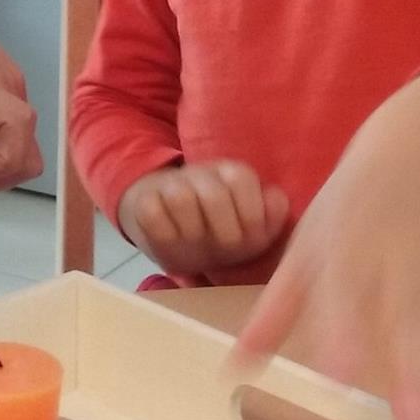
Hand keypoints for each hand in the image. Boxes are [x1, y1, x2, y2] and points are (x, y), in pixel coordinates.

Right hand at [119, 160, 287, 276]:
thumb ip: (272, 215)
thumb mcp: (251, 229)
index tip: (248, 237)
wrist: (170, 232)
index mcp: (231, 174)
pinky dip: (165, 234)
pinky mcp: (143, 201)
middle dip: (224, 230)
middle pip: (214, 194)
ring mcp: (170, 184)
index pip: (242, 178)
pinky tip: (172, 239)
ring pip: (181, 199)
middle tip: (224, 246)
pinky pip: (152, 214)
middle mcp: (201, 173)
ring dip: (192, 232)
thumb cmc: (219, 230)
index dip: (250, 215)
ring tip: (195, 242)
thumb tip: (275, 201)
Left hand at [232, 128, 419, 419]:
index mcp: (349, 248)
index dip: (342, 331)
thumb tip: (234, 366)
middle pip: (406, 321)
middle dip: (413, 375)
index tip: (337, 374)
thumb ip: (276, 309)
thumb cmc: (351, 206)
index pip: (344, 293)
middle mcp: (400, 259)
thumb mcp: (307, 245)